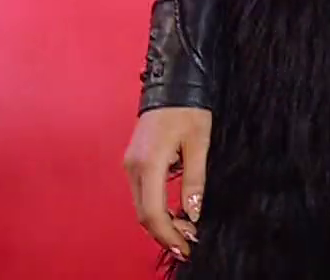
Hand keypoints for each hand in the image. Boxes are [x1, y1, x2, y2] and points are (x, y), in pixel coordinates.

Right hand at [123, 106, 212, 261]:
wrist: (171, 83)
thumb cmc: (188, 109)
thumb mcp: (198, 144)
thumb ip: (194, 180)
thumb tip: (193, 213)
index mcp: (148, 164)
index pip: (153, 213)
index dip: (169, 235)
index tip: (186, 247)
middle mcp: (133, 167)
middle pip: (143, 214)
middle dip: (165, 233)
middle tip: (189, 243)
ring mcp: (130, 164)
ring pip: (141, 205)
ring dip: (161, 222)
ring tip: (186, 230)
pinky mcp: (134, 161)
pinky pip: (142, 193)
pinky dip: (156, 208)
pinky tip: (174, 211)